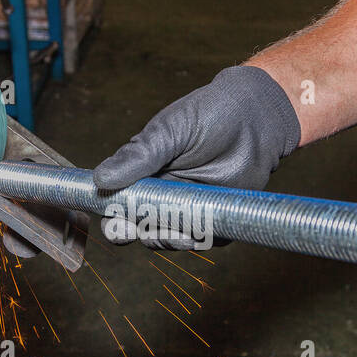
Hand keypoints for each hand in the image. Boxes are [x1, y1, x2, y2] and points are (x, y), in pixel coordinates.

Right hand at [93, 65, 300, 248]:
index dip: (111, 216)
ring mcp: (189, 208)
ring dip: (163, 239)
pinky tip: (193, 233)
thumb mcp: (168, 132)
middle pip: (138, 226)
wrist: (256, 117)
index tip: (111, 221)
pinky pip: (202, 239)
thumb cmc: (210, 116)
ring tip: (169, 230)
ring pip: (168, 237)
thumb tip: (100, 179)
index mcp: (145, 174)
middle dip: (131, 233)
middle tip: (131, 231)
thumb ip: (137, 157)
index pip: (119, 202)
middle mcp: (163, 195)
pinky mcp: (216, 218)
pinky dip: (194, 240)